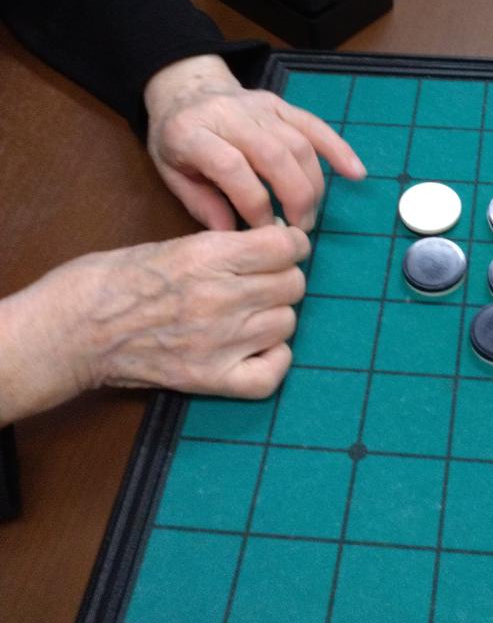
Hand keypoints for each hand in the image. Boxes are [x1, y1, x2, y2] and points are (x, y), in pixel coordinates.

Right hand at [0, 224, 310, 424]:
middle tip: (260, 281)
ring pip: (286, 324)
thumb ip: (225, 247)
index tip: (282, 247)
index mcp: (208, 256)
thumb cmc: (113, 280)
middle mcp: (219, 298)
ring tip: (249, 314)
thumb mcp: (173, 244)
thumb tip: (276, 246)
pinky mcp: (207, 379)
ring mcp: (217, 342)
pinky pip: (271, 374)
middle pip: (292, 285)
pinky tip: (257, 348)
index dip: (290, 244)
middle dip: (281, 279)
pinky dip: (273, 361)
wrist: (71, 330)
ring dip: (274, 317)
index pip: (286, 246)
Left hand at [144, 55, 364, 231]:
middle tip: (298, 228)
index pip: (232, 166)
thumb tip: (233, 236)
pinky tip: (355, 173)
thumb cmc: (175, 138)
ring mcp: (259, 106)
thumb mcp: (171, 172)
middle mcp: (228, 115)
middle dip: (294, 197)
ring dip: (313, 184)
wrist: (185, 88)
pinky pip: (315, 125)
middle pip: (274, 154)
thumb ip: (201, 203)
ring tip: (309, 215)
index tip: (263, 230)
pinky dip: (338, 149)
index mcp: (192, 133)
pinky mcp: (281, 103)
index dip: (253, 203)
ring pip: (298, 143)